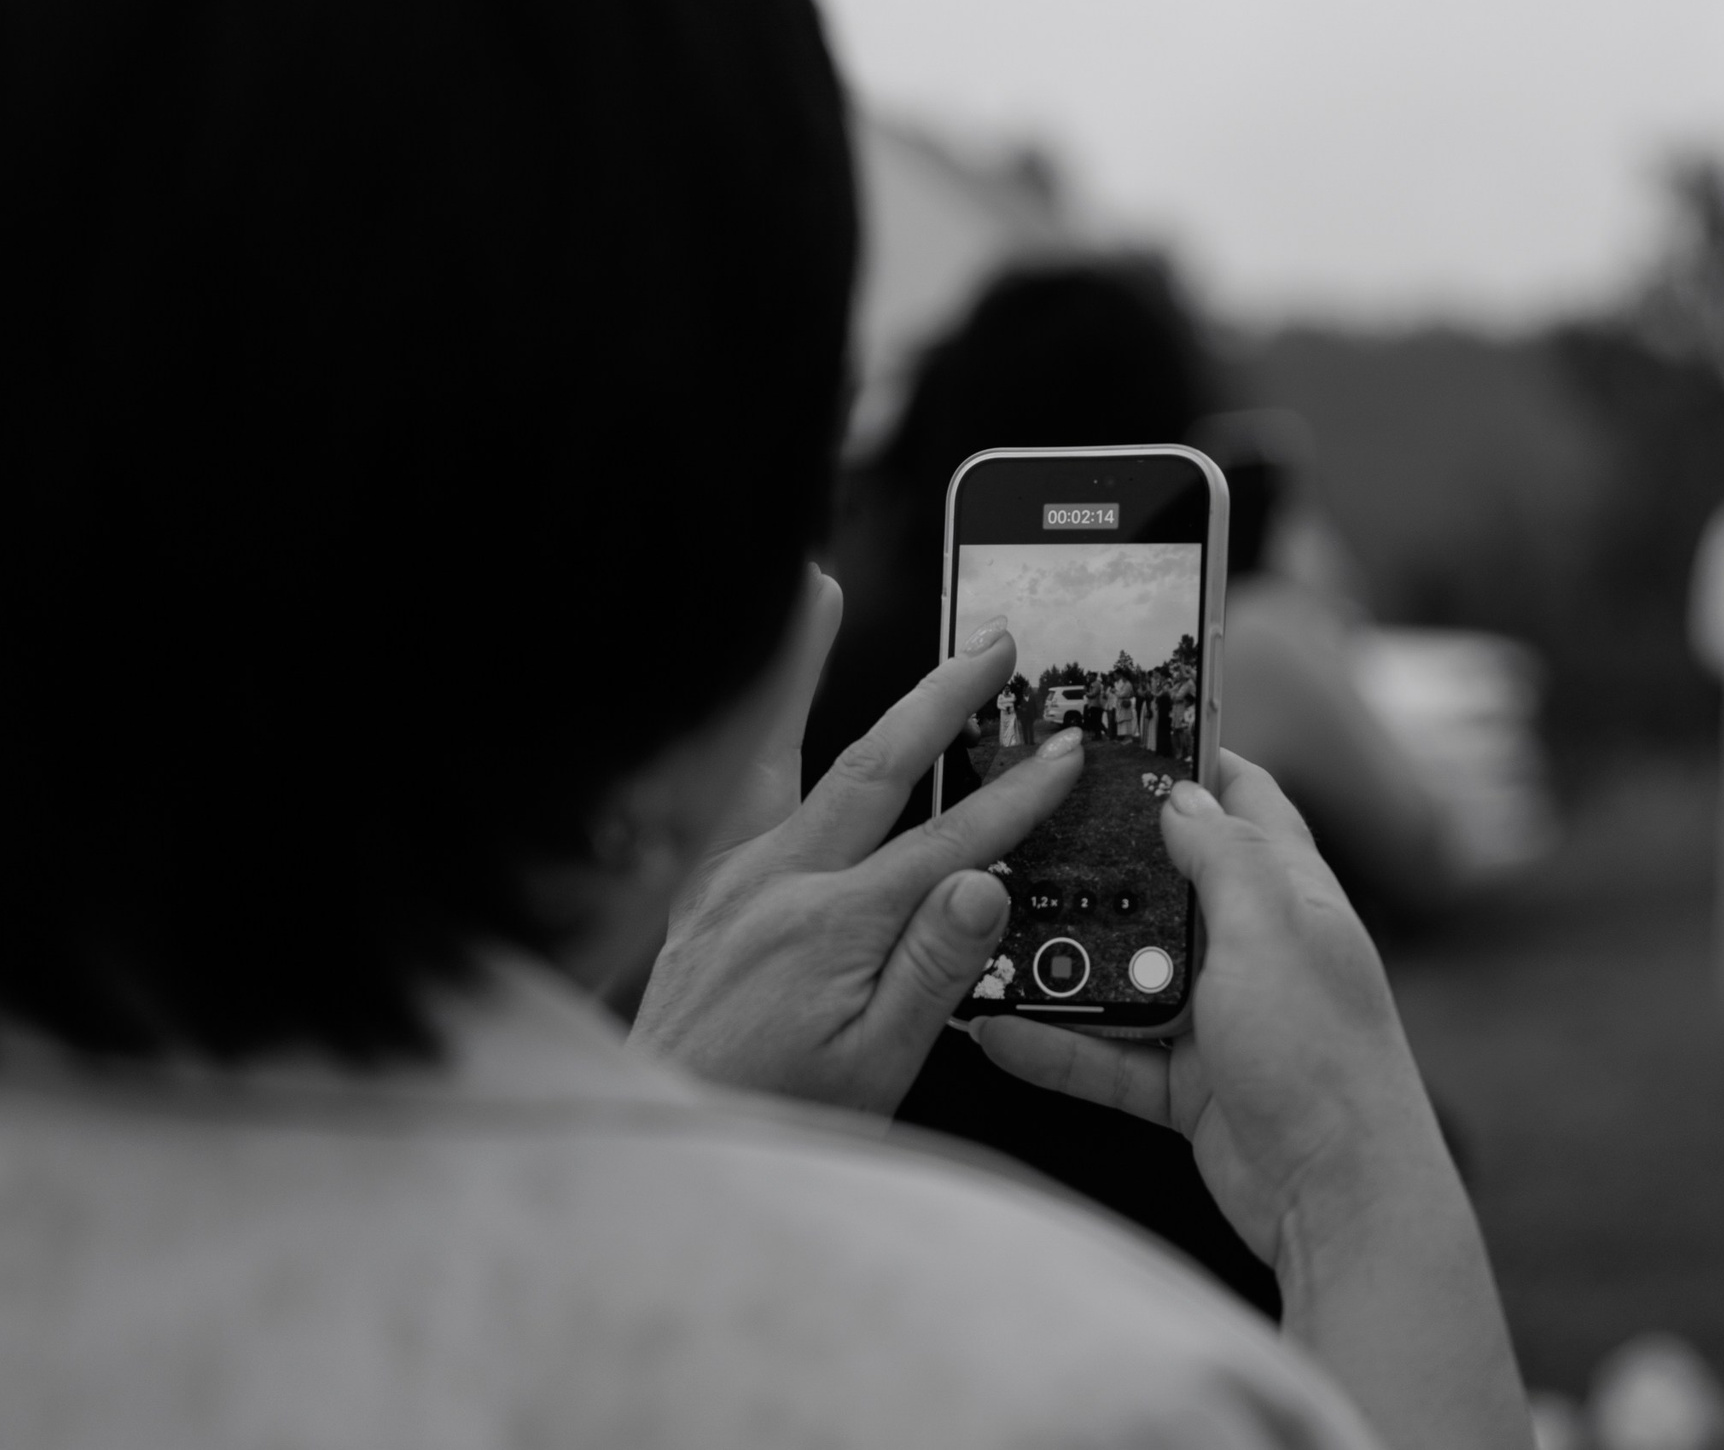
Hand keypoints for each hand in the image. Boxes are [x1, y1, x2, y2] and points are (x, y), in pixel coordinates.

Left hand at [629, 603, 1083, 1113]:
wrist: (662, 1132)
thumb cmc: (770, 1112)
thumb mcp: (874, 1069)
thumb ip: (932, 972)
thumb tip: (983, 887)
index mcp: (832, 926)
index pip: (950, 844)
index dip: (1017, 797)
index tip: (1061, 753)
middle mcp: (775, 883)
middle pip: (874, 764)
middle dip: (941, 696)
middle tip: (991, 645)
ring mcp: (731, 878)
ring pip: (781, 751)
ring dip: (805, 666)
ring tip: (817, 590)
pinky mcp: (704, 888)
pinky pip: (739, 789)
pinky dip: (754, 727)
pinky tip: (755, 699)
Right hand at [972, 751, 1530, 1449]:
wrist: (1340, 1200)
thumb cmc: (1323, 1056)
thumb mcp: (1271, 932)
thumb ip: (1225, 857)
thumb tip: (1181, 793)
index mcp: (1290, 894)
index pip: (1247, 800)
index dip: (1192, 761)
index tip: (1123, 734)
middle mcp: (1254, 947)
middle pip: (1166, 882)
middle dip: (1100, 860)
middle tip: (1022, 826)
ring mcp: (1219, 1017)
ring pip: (1125, 970)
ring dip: (1065, 959)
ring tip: (989, 932)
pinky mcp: (1188, 1083)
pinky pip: (1108, 1054)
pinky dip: (1057, 1046)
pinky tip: (996, 1032)